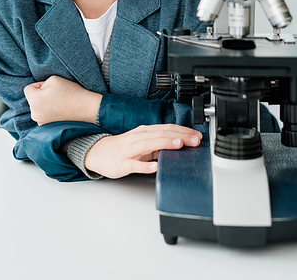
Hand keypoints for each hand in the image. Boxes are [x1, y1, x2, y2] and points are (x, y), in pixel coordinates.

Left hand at [24, 76, 101, 125]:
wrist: (86, 108)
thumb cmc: (71, 92)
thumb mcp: (53, 79)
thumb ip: (41, 83)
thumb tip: (38, 91)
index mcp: (35, 101)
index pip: (28, 89)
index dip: (39, 85)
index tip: (51, 87)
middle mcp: (35, 114)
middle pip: (32, 99)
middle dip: (41, 95)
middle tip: (56, 94)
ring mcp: (41, 123)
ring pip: (38, 107)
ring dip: (45, 104)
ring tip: (60, 103)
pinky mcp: (47, 128)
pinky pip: (43, 115)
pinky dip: (49, 112)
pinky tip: (60, 110)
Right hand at [84, 124, 201, 178]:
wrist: (99, 153)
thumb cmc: (123, 148)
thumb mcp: (143, 143)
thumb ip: (159, 144)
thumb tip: (179, 145)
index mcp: (145, 132)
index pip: (167, 129)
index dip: (183, 131)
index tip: (197, 136)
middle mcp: (138, 138)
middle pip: (161, 134)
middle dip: (180, 137)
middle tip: (195, 140)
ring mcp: (130, 150)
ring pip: (149, 144)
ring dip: (165, 144)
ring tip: (179, 145)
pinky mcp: (122, 163)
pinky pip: (134, 164)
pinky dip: (145, 166)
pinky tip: (154, 167)